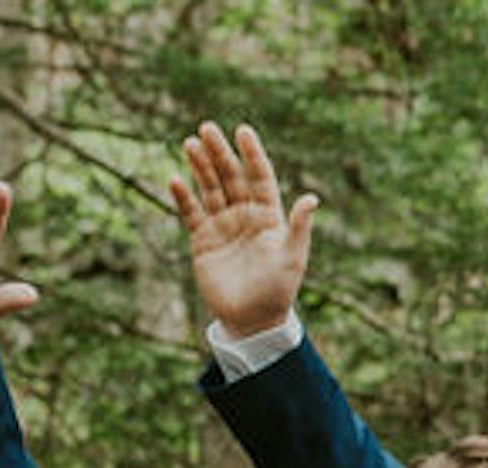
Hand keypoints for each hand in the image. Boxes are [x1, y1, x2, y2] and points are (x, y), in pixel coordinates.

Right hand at [167, 121, 313, 337]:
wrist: (252, 320)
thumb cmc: (278, 290)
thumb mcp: (292, 257)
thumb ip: (298, 227)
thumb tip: (312, 199)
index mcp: (268, 217)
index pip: (260, 178)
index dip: (252, 154)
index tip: (243, 130)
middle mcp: (244, 217)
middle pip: (230, 177)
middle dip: (219, 153)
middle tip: (207, 128)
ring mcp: (222, 226)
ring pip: (209, 189)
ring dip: (200, 167)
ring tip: (190, 143)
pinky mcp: (202, 240)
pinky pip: (191, 212)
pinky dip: (183, 197)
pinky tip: (175, 180)